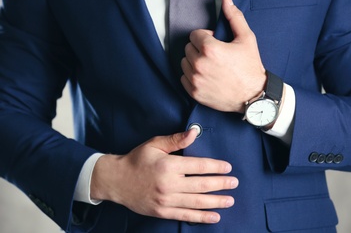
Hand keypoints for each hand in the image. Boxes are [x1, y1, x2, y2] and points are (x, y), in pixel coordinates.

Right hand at [90, 129, 238, 223]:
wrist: (116, 181)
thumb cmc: (137, 160)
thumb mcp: (154, 144)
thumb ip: (176, 140)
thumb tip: (195, 132)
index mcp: (169, 165)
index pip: (199, 166)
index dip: (216, 167)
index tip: (228, 168)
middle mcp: (169, 184)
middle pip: (201, 185)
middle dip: (221, 184)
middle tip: (234, 184)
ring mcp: (166, 200)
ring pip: (197, 202)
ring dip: (216, 202)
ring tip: (230, 201)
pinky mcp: (162, 212)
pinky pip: (185, 216)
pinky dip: (201, 217)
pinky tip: (214, 217)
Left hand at [181, 0, 266, 112]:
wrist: (254, 96)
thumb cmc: (250, 67)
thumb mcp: (246, 39)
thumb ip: (234, 17)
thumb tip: (226, 0)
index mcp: (210, 48)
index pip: (194, 34)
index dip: (206, 36)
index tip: (216, 43)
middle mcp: (199, 64)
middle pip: (188, 48)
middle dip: (199, 49)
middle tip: (214, 55)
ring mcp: (196, 80)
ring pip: (184, 62)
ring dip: (194, 62)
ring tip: (209, 66)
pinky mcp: (194, 93)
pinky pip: (183, 78)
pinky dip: (191, 76)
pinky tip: (205, 76)